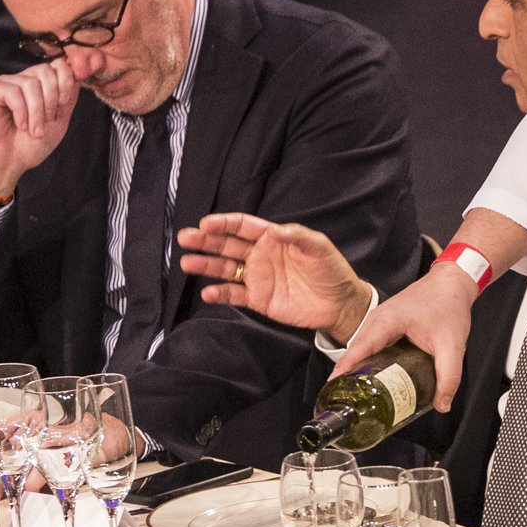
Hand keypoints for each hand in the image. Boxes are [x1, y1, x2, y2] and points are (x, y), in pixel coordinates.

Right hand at [0, 61, 82, 200]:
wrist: (6, 164)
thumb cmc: (29, 146)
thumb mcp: (58, 121)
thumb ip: (69, 97)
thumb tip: (79, 73)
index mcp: (39, 85)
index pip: (58, 65)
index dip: (65, 80)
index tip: (62, 103)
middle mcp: (23, 80)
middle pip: (46, 70)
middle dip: (51, 100)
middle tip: (45, 122)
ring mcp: (6, 83)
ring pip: (31, 83)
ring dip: (36, 112)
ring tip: (32, 130)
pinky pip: (13, 91)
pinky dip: (20, 112)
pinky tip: (18, 125)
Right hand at [180, 212, 371, 336]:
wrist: (340, 303)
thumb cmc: (331, 269)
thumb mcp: (319, 246)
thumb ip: (297, 235)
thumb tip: (275, 230)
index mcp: (271, 238)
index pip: (242, 226)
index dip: (223, 223)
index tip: (206, 224)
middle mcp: (259, 255)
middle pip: (226, 245)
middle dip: (205, 241)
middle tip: (186, 238)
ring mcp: (257, 277)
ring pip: (225, 269)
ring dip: (205, 266)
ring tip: (187, 263)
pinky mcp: (258, 300)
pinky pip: (234, 295)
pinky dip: (220, 294)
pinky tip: (207, 293)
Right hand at [335, 260, 477, 411]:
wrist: (451, 283)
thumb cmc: (449, 306)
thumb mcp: (453, 345)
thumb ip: (449, 376)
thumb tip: (442, 406)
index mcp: (387, 321)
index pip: (359, 348)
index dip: (345, 368)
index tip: (333, 386)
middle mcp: (377, 319)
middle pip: (356, 351)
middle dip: (348, 375)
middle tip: (347, 401)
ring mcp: (379, 321)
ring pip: (362, 349)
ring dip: (356, 369)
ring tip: (356, 395)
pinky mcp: (385, 326)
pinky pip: (370, 346)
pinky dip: (367, 361)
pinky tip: (372, 378)